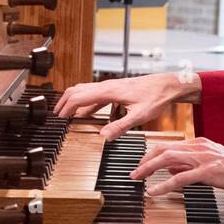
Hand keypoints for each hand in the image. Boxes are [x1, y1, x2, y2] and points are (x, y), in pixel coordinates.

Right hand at [55, 72, 201, 140]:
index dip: (66, 108)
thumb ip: (121, 126)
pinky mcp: (115, 90)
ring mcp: (110, 87)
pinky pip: (94, 95)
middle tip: (55, 117)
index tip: (58, 119)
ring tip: (65, 115)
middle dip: (63, 103)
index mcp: (109, 91)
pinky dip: (85, 103)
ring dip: (73, 101)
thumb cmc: (156, 97)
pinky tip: (86, 114)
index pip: (78, 97)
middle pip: (76, 91)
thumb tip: (104, 137)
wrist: (168, 86)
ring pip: (84, 91)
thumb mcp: (140, 115)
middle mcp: (107, 86)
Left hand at [129, 137, 223, 197]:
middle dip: (145, 160)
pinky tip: (153, 191)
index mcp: (202, 144)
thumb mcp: (214, 164)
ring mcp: (204, 158)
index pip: (170, 145)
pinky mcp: (209, 171)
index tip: (141, 164)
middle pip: (164, 149)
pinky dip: (164, 185)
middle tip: (134, 172)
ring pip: (168, 159)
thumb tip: (172, 171)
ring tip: (136, 178)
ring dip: (148, 169)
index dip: (152, 154)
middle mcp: (200, 147)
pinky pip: (180, 178)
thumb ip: (193, 165)